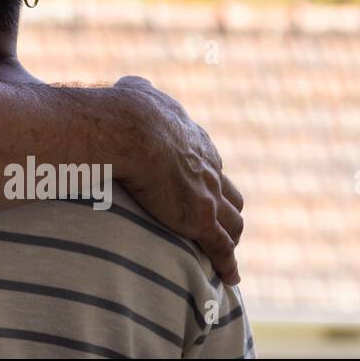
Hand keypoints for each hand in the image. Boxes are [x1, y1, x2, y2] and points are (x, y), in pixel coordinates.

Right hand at [113, 76, 244, 284]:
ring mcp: (208, 194)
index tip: (198, 187)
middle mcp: (208, 166)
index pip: (208, 162)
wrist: (130, 129)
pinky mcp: (201, 219)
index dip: (204, 177)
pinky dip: (228, 263)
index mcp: (193, 139)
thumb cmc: (126, 110)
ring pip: (233, 220)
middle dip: (224, 206)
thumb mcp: (137, 90)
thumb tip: (132, 83)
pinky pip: (221, 248)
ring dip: (230, 235)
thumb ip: (139, 88)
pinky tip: (230, 277)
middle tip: (216, 220)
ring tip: (224, 249)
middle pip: (228, 192)